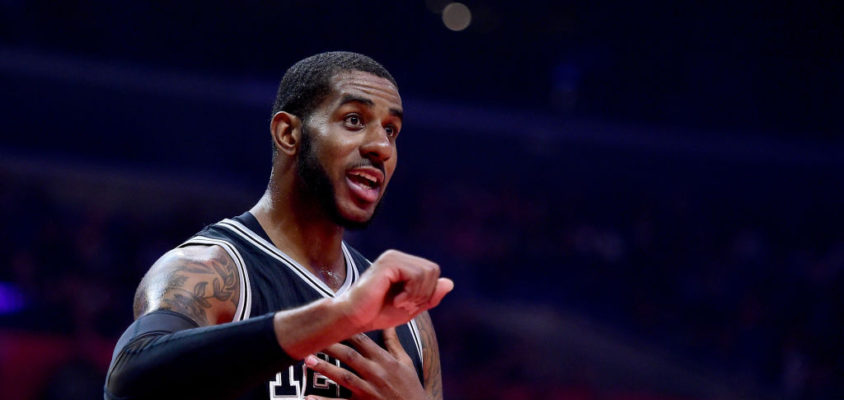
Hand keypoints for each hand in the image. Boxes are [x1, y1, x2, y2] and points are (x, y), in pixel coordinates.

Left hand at [303, 328, 426, 399]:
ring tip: (308, 360)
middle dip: (331, 346)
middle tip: (312, 337)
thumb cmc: (410, 388)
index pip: (363, 341)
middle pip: (350, 356)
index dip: (347, 330)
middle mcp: (376, 373)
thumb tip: (389, 323)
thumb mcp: (405, 363)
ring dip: (325, 368)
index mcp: (385, 361)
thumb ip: (394, 344)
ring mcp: (369, 391)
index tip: (332, 322)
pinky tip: (309, 397)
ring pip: (344, 377)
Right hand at [335, 250, 452, 331]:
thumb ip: (430, 296)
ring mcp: (392, 258)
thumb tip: (450, 283)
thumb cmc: (377, 313)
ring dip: (417, 295)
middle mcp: (397, 257)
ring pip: (427, 272)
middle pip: (433, 270)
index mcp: (403, 264)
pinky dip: (411, 293)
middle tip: (406, 305)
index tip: (410, 305)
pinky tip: (396, 300)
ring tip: (400, 303)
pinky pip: (416, 275)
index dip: (428, 292)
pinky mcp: (388, 264)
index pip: (433, 272)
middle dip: (425, 293)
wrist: (354, 318)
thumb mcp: (411, 307)